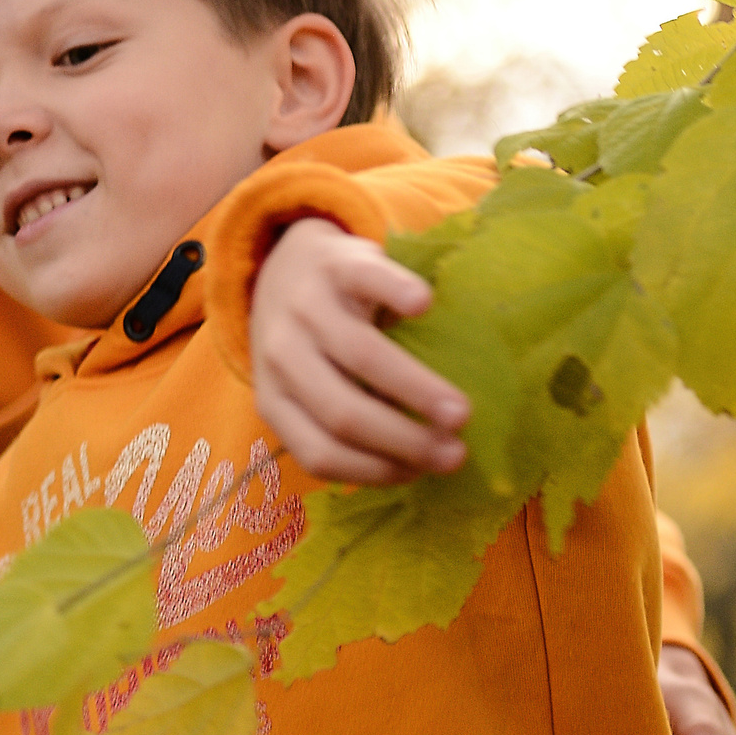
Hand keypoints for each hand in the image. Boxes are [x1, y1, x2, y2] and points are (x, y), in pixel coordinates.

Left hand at [251, 218, 468, 484]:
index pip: (319, 452)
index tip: (421, 474)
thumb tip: (422, 463)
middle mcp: (282, 355)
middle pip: (343, 411)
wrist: (289, 263)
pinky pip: (368, 279)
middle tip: (455, 453)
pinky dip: (397, 292)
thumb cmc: (314, 343)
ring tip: (460, 412)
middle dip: (403, 440)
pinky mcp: (335, 261)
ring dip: (416, 388)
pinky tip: (425, 307)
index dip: (373, 471)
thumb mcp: (312, 387)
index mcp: (275, 398)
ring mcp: (305, 305)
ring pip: (360, 355)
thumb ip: (347, 420)